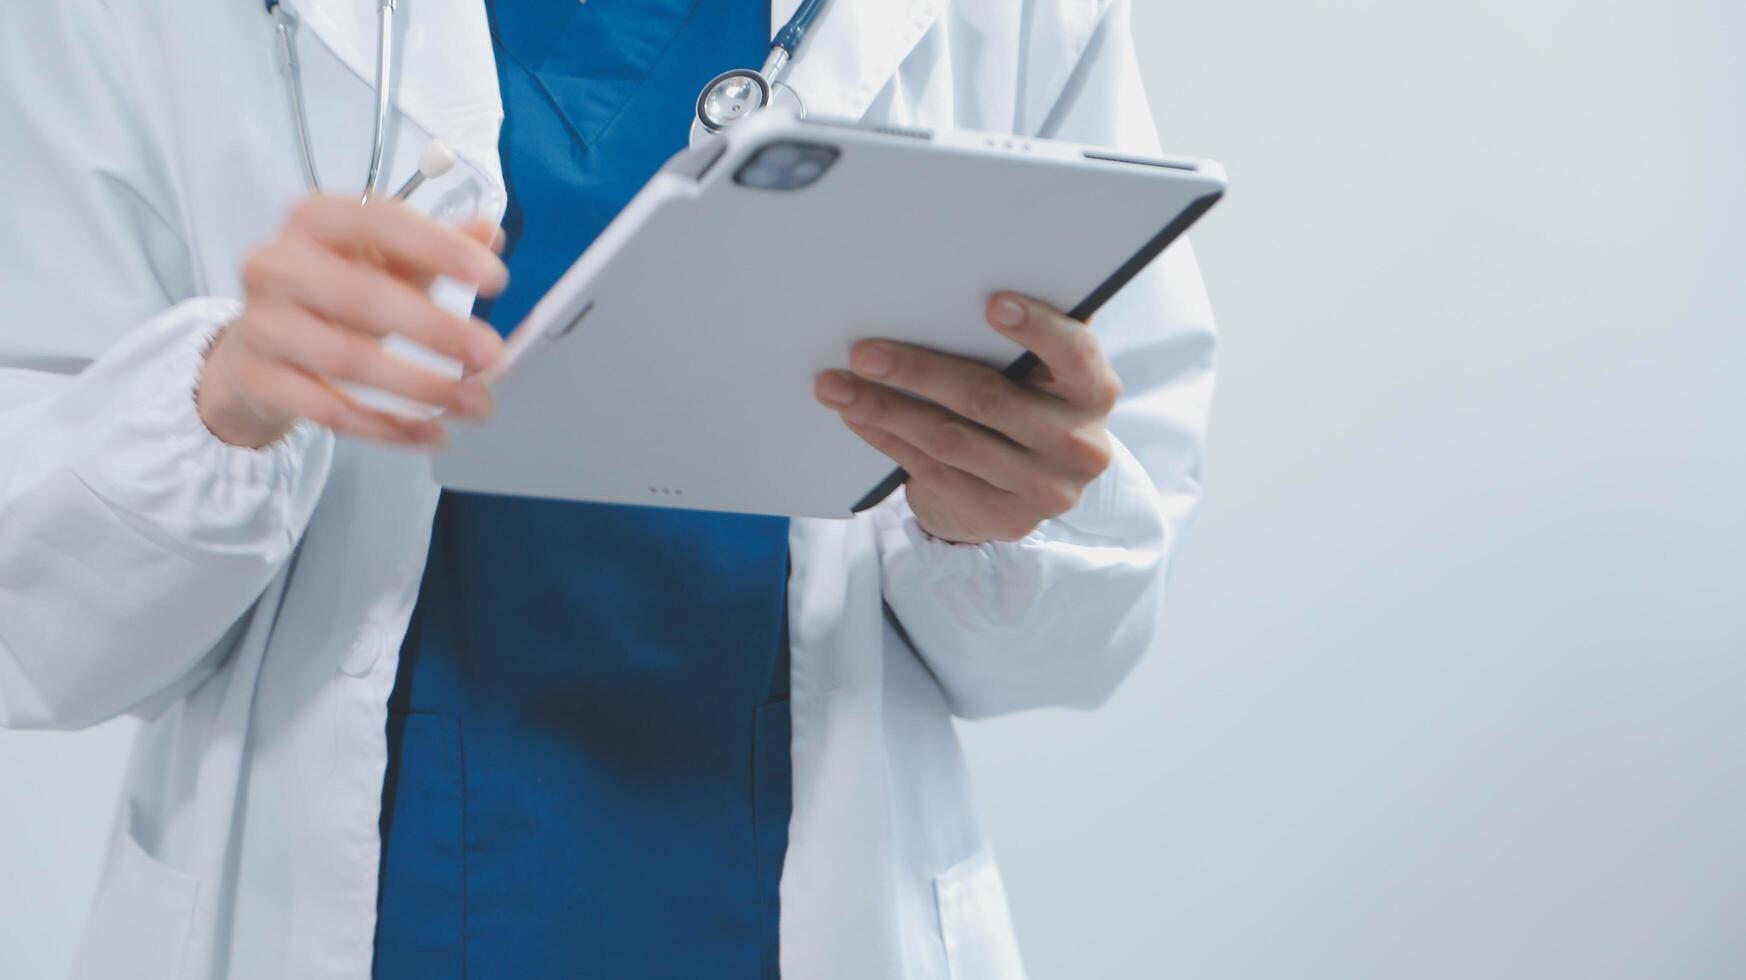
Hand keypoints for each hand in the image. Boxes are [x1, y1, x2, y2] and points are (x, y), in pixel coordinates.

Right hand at [197, 196, 509, 448]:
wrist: (259, 345)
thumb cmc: (334, 292)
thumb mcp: (383, 261)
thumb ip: (435, 246)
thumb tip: (489, 235)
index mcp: (314, 221)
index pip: (379, 222)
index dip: (439, 249)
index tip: (495, 279)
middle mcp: (277, 267)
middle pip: (362, 296)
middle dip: (436, 329)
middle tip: (492, 354)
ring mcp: (261, 326)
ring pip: (348, 360)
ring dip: (421, 387)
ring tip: (475, 403)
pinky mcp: (258, 381)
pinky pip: (329, 410)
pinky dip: (386, 427)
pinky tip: (430, 433)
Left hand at [814, 294, 1120, 543]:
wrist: (1028, 487)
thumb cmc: (1027, 404)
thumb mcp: (1041, 373)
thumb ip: (1025, 336)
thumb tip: (975, 272)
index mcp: (1094, 391)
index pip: (1074, 352)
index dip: (1037, 328)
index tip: (992, 303)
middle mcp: (1078, 444)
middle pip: (989, 399)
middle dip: (918, 372)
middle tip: (864, 353)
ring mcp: (1042, 490)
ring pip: (950, 440)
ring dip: (886, 410)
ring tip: (839, 386)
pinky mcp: (1003, 519)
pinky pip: (934, 472)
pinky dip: (888, 440)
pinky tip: (858, 417)